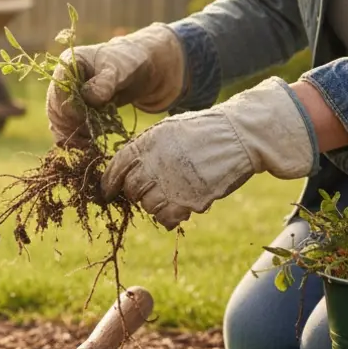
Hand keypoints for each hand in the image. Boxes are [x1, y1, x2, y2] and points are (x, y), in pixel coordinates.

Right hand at [46, 24, 186, 147]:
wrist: (134, 72)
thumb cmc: (126, 65)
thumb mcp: (119, 70)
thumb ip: (104, 83)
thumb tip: (90, 98)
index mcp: (68, 64)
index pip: (59, 90)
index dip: (71, 106)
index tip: (87, 116)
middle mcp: (61, 81)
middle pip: (56, 109)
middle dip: (73, 123)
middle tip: (93, 131)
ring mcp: (64, 98)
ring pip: (58, 122)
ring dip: (74, 133)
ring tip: (92, 139)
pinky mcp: (71, 112)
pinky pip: (65, 130)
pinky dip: (76, 138)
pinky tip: (90, 142)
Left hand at [100, 78, 316, 228]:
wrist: (239, 136)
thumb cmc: (204, 131)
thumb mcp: (169, 129)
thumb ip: (146, 148)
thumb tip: (127, 168)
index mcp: (146, 144)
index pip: (116, 168)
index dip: (110, 183)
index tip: (108, 192)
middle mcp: (153, 164)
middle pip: (132, 191)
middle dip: (137, 194)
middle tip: (153, 192)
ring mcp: (170, 183)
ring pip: (148, 207)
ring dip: (157, 205)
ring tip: (174, 196)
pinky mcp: (188, 200)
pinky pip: (167, 219)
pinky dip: (170, 218)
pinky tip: (182, 209)